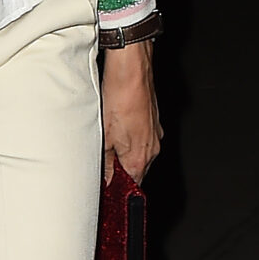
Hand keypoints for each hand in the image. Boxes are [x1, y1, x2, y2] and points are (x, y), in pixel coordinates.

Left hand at [100, 43, 160, 185]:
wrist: (132, 72)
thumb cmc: (120, 99)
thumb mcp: (104, 137)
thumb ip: (105, 162)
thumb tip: (105, 178)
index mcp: (140, 157)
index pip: (133, 185)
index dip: (119, 187)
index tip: (107, 186)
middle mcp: (153, 148)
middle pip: (136, 169)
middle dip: (120, 170)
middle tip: (102, 163)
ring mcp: (155, 134)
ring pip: (139, 152)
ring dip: (124, 152)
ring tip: (108, 140)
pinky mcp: (153, 121)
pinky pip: (142, 138)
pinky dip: (130, 138)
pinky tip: (116, 127)